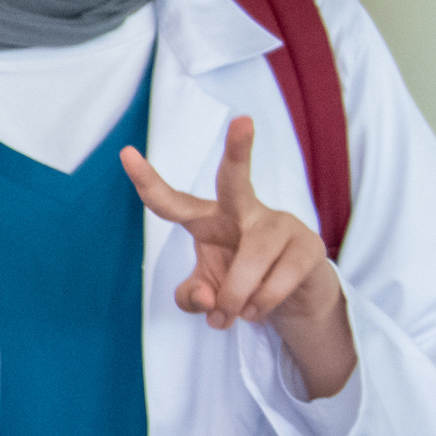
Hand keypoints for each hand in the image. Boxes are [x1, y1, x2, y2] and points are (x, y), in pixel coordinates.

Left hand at [121, 118, 357, 398]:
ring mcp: (281, 224)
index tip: (126, 153)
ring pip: (251, 260)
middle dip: (238, 151)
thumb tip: (207, 299)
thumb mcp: (205, 296)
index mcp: (209, 219)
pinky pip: (277, 281)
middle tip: (242, 121)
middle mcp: (244, 211)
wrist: (292, 302)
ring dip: (236, 298)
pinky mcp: (309, 246)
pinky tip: (259, 309)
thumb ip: (191, 298)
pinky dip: (261, 305)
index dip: (147, 181)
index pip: (172, 201)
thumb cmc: (240, 286)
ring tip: (234, 314)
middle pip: (236, 180)